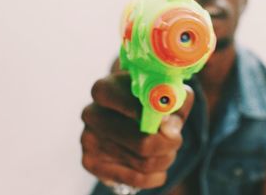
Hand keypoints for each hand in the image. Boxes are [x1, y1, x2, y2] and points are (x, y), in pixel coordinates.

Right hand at [81, 71, 194, 188]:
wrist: (129, 125)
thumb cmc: (151, 104)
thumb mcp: (167, 95)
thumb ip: (176, 103)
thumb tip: (169, 128)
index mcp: (106, 88)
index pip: (115, 96)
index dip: (140, 110)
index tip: (164, 120)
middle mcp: (92, 112)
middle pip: (141, 140)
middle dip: (168, 143)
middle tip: (176, 139)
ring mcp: (88, 139)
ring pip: (144, 161)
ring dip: (165, 158)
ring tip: (167, 150)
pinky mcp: (91, 162)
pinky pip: (136, 178)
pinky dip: (156, 175)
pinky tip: (158, 167)